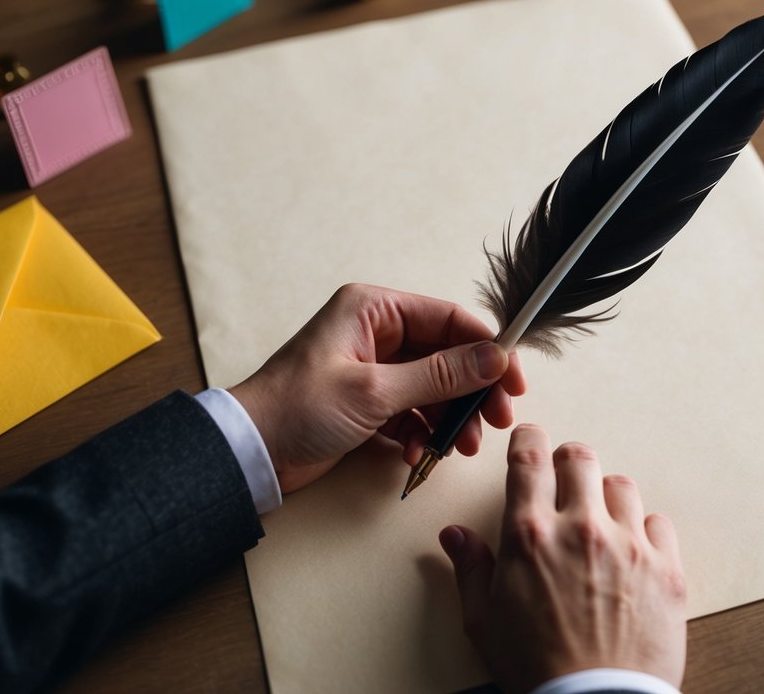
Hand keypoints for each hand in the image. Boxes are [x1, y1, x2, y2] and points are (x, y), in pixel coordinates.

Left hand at [229, 284, 525, 493]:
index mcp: (375, 310)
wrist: (250, 452)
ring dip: (450, 419)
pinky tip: (421, 454)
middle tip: (495, 421)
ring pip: (434, 387)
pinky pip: (413, 411)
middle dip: (471, 392)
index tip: (512, 381)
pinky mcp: (369, 401)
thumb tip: (493, 358)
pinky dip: (423, 432)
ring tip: (459, 449)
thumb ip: (440, 374)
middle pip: (447, 355)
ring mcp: (373, 368)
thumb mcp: (376, 391)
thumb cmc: (300, 408)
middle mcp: (377, 332)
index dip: (486, 348)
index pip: (449, 319)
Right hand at [439, 424, 685, 692]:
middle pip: (579, 458)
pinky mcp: (665, 568)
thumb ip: (471, 569)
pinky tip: (632, 554)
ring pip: (621, 486)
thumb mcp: (484, 622)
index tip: (530, 440)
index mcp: (530, 536)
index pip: (529, 457)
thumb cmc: (536, 670)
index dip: (528, 439)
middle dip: (568, 464)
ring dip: (606, 498)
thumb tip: (454, 535)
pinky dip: (645, 531)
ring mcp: (628, 546)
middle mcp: (581, 528)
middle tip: (565, 484)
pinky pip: (658, 523)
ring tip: (599, 525)